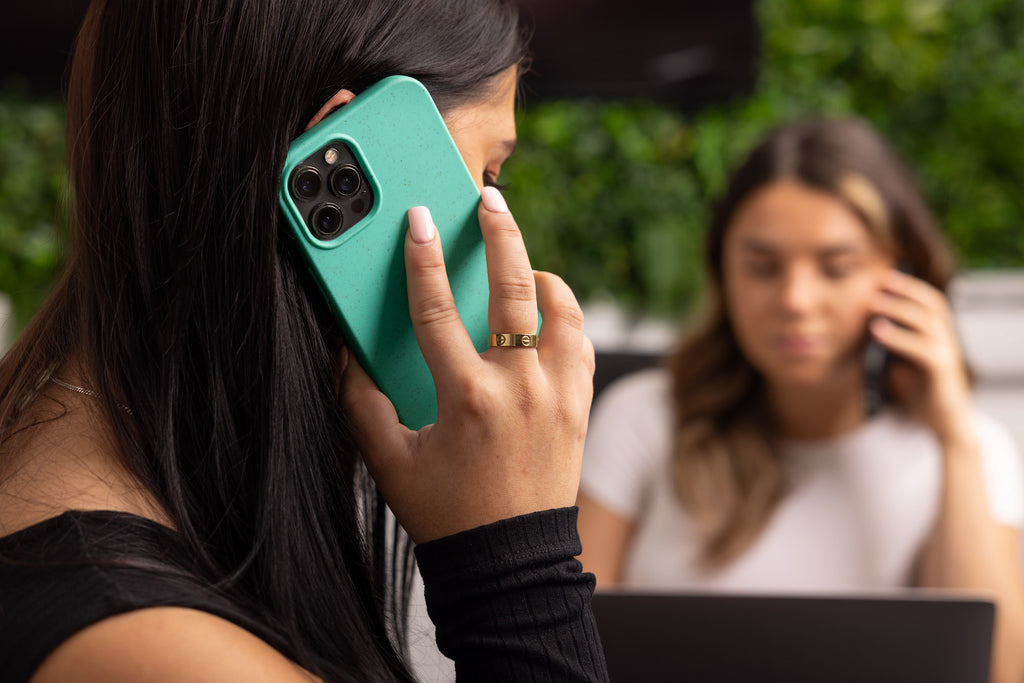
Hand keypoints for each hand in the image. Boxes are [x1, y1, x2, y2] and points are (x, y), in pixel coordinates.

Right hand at [342, 187, 594, 542]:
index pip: (438, 308)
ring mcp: (558, 396)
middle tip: (491, 201)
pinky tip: (549, 314)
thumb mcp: (390, 461)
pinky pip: (581, 345)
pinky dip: (566, 320)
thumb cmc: (447, 514)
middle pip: (515, 288)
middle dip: (501, 232)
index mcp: (467, 398)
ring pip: (562, 311)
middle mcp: (520, 389)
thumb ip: (360, 404)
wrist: (510, 562)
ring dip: (543, 277)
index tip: (419, 219)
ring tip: (525, 262)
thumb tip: (345, 354)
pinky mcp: (580, 408)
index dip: (423, 257)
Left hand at [868, 269, 971, 444]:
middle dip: (906, 288)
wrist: (945, 423)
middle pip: (931, 304)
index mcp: (938, 334)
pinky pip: (921, 348)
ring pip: (926, 322)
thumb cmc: (919, 391)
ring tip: (873, 301)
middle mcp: (946, 339)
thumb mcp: (899, 363)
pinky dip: (898, 337)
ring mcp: (947, 353)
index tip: (885, 274)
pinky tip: (877, 331)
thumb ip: (887, 346)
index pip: (929, 301)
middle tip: (880, 278)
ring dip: (899, 308)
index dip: (910, 286)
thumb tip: (861, 327)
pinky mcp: (942, 371)